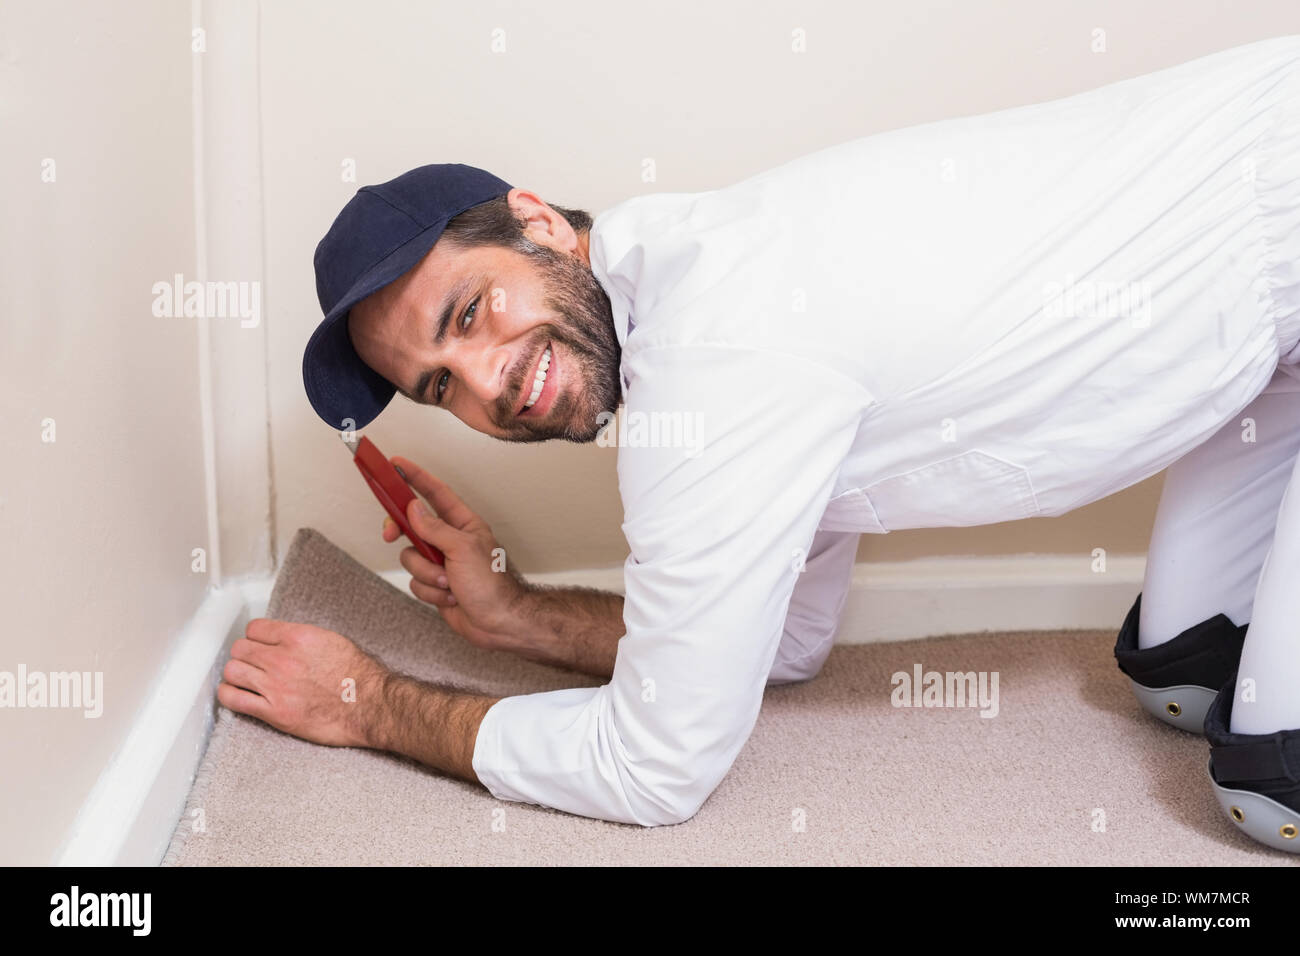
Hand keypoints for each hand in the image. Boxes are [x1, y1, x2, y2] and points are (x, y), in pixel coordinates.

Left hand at [217, 619, 387, 747]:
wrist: (370, 705)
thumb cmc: (358, 676)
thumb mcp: (332, 641)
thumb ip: (302, 638)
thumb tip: (283, 639)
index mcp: (298, 637)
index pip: (255, 628)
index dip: (255, 637)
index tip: (259, 644)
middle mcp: (283, 659)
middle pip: (240, 648)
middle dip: (244, 655)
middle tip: (252, 663)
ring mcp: (276, 686)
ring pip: (232, 671)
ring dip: (236, 674)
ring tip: (244, 678)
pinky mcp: (274, 712)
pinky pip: (234, 699)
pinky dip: (229, 695)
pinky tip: (235, 694)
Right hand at [382, 456, 529, 651]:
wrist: (499, 624)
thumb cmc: (492, 585)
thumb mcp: (463, 549)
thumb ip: (435, 528)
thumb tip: (413, 509)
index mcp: (463, 524)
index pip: (435, 493)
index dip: (414, 477)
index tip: (395, 464)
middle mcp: (450, 540)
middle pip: (412, 525)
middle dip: (402, 533)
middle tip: (389, 533)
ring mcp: (442, 563)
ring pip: (410, 558)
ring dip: (427, 574)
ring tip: (450, 583)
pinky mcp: (435, 584)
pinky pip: (415, 582)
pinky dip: (430, 591)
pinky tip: (450, 597)